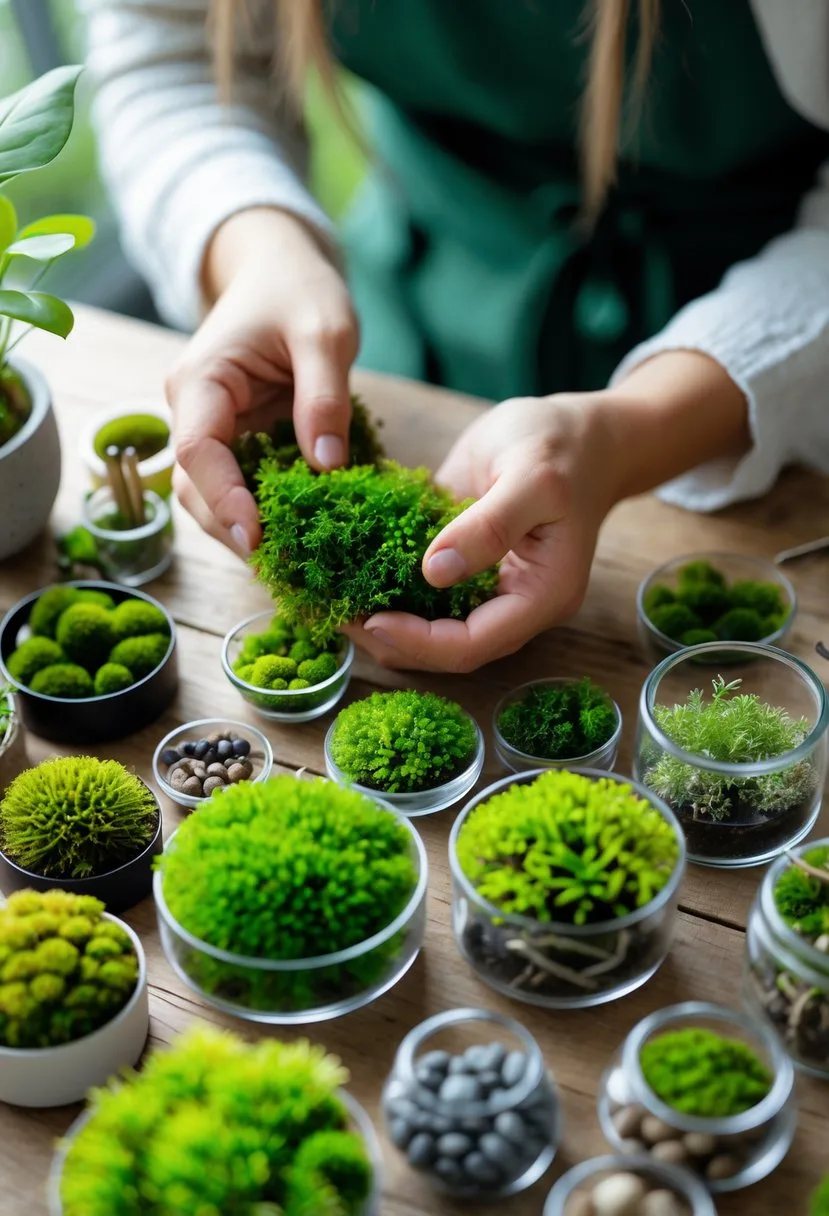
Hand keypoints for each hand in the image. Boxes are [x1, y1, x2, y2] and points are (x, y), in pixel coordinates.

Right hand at [167, 208, 357, 554]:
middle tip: (286, 574)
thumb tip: (327, 464)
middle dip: (235, 533)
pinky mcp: (238, 445)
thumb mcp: (325, 332)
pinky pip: (243, 490)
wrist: (282, 271)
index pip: (198, 451)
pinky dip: (268, 519)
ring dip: (249, 535)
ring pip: (214, 499)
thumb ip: (324, 396)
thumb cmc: (299, 290)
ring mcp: (213, 432)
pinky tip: (302, 547)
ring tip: (297, 572)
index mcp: (201, 381)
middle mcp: (194, 413)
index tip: (258, 538)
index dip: (225, 499)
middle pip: (197, 490)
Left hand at [349, 394, 616, 671]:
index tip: (369, 617)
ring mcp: (492, 590)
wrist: (578, 432)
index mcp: (542, 595)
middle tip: (334, 615)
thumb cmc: (561, 447)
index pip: (474, 643)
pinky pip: (428, 598)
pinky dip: (389, 593)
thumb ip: (488, 526)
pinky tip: (349, 577)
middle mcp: (517, 605)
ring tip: (332, 603)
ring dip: (385, 625)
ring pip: (435, 632)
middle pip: (450, 651)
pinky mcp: (470, 570)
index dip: (419, 641)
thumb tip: (435, 572)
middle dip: (392, 640)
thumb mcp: (530, 478)